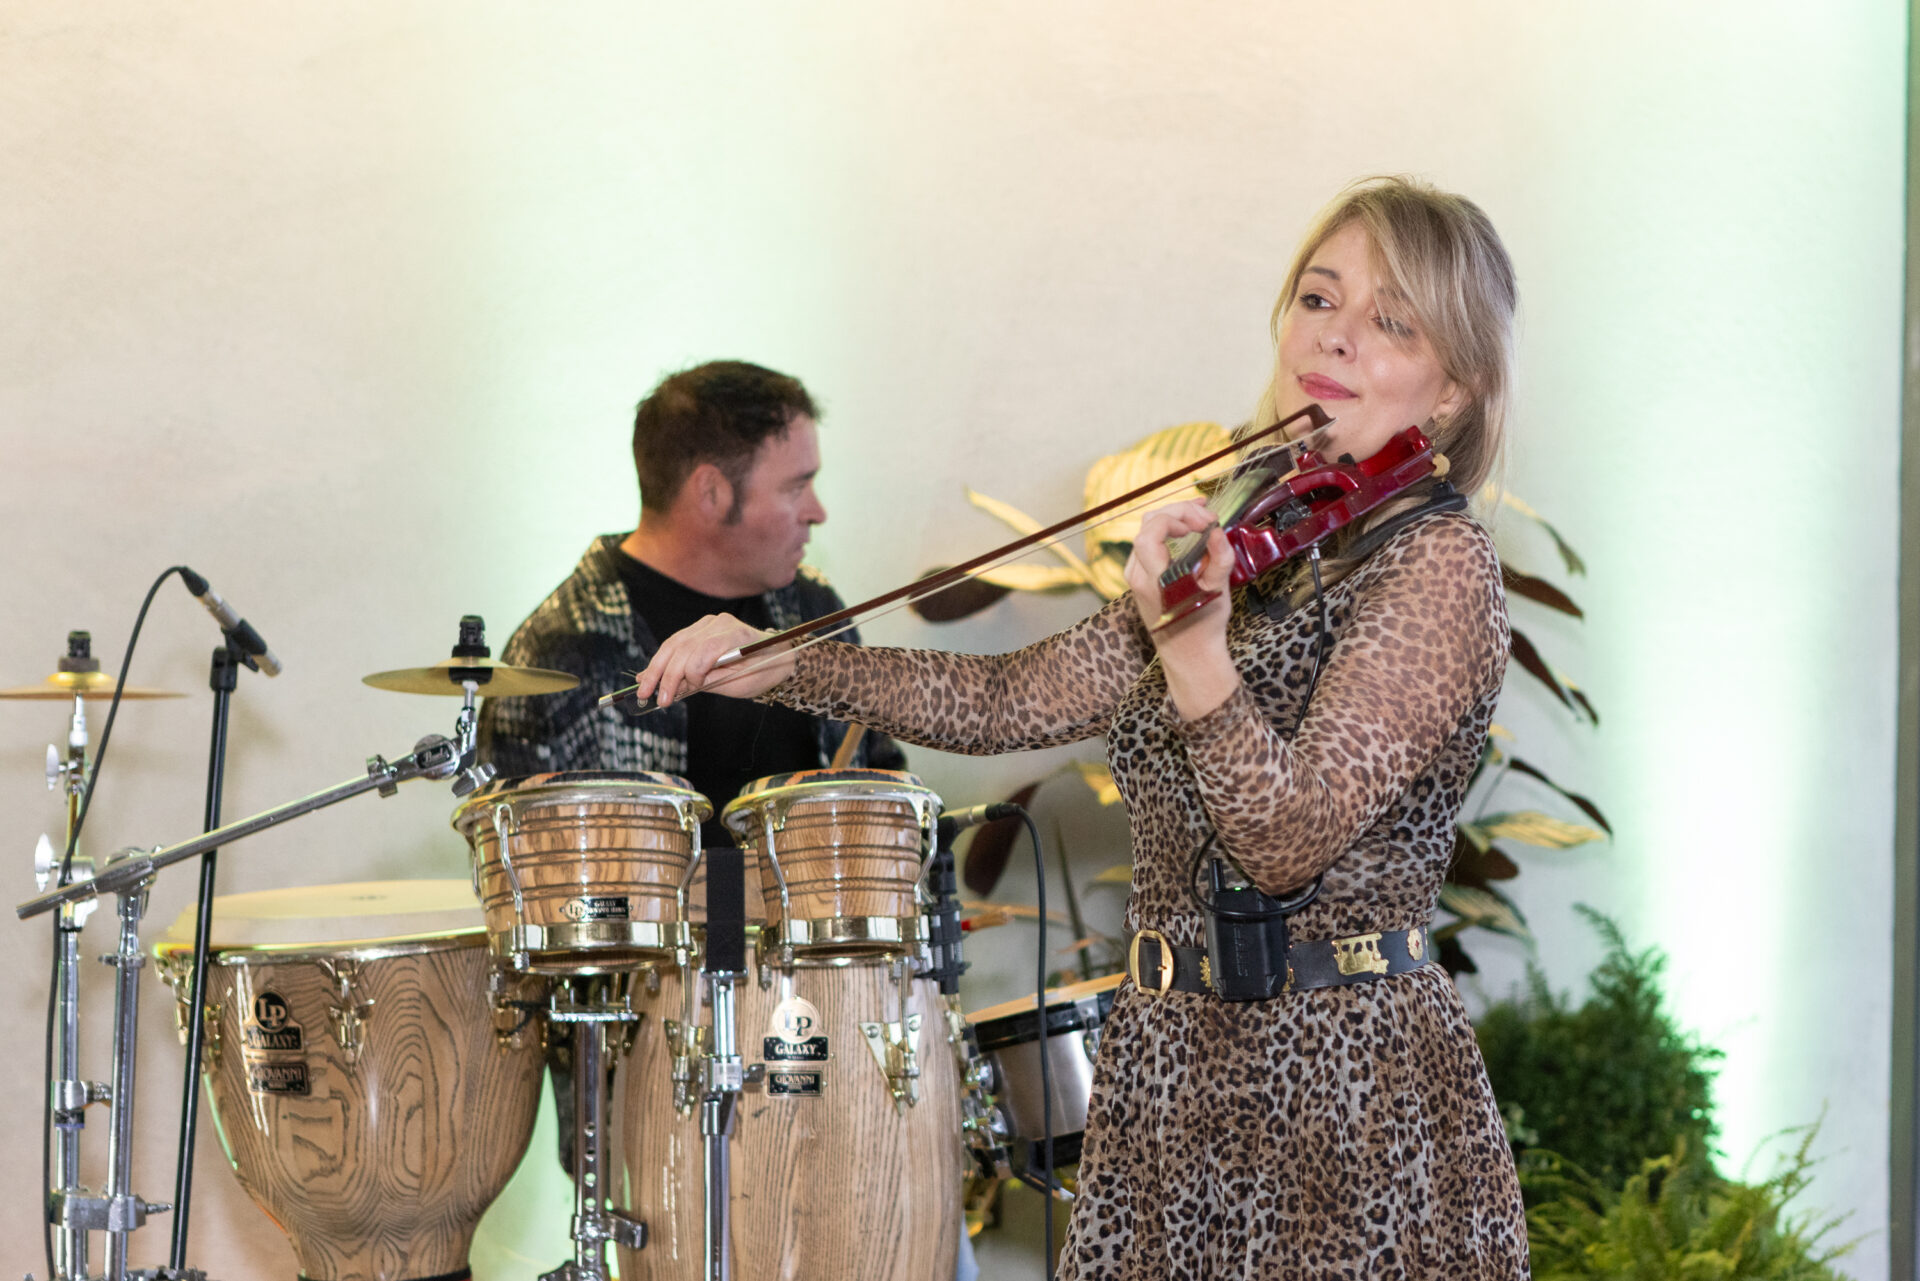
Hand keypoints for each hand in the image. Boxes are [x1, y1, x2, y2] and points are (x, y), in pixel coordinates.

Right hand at [633, 613, 795, 708]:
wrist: (776, 654)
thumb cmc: (762, 671)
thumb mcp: (740, 685)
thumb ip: (707, 683)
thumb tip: (674, 690)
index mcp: (736, 636)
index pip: (702, 651)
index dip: (690, 673)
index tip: (686, 692)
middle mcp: (719, 623)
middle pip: (682, 647)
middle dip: (663, 674)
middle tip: (649, 697)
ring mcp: (709, 622)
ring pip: (674, 643)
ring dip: (656, 667)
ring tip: (644, 688)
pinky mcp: (701, 627)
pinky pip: (676, 642)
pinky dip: (663, 659)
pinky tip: (649, 674)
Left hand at [1123, 501, 1238, 718]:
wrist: (1189, 655)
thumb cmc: (1203, 627)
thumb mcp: (1217, 592)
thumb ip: (1218, 558)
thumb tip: (1216, 530)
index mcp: (1154, 581)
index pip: (1150, 534)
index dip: (1176, 518)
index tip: (1204, 521)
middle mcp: (1138, 576)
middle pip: (1147, 526)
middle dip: (1177, 512)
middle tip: (1205, 514)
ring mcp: (1135, 576)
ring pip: (1146, 532)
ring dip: (1172, 519)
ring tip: (1199, 516)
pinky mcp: (1140, 577)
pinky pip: (1148, 544)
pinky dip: (1166, 532)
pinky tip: (1187, 530)